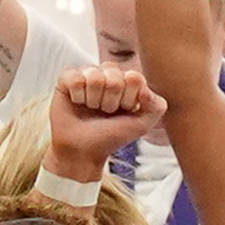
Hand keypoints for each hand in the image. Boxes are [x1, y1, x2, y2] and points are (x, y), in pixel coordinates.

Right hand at [44, 61, 156, 178]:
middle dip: (110, 101)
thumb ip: (156, 106)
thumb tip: (144, 90)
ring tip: (92, 108)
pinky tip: (77, 102)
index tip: (124, 111)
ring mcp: (88, 74)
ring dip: (94, 100)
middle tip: (105, 112)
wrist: (83, 151)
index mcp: (129, 81)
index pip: (134, 77)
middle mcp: (109, 74)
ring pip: (94, 76)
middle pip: (114, 76)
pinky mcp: (68, 77)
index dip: (128, 99)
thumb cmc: (111, 136)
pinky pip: (75, 77)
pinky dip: (77, 96)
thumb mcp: (142, 125)